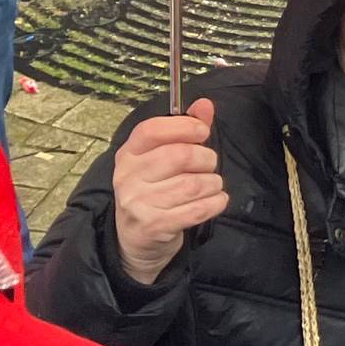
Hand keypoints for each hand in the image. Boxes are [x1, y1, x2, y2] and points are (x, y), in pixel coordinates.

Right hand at [111, 98, 226, 286]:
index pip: (152, 130)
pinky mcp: (154, 226)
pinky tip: (216, 200)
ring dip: (213, 183)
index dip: (184, 126)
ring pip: (193, 184)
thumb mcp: (161, 159)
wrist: (135, 240)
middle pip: (179, 156)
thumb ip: (184, 130)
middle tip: (208, 165)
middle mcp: (128, 177)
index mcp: (128, 154)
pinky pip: (197, 210)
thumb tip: (205, 105)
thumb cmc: (154, 191)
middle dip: (206, 158)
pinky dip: (215, 203)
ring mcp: (139, 203)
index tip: (202, 132)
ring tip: (211, 185)